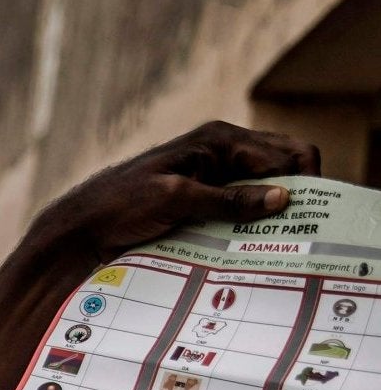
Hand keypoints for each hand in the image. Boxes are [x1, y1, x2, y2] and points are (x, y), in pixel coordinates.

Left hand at [29, 122, 319, 266]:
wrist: (79, 228)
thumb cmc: (120, 205)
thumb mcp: (176, 199)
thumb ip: (228, 200)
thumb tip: (281, 199)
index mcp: (219, 140)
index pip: (287, 153)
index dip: (306, 181)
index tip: (310, 217)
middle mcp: (221, 153)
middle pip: (281, 170)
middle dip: (294, 197)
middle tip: (301, 234)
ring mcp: (212, 177)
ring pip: (262, 192)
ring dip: (271, 215)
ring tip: (280, 245)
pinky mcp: (201, 201)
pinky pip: (240, 209)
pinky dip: (249, 225)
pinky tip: (252, 248)